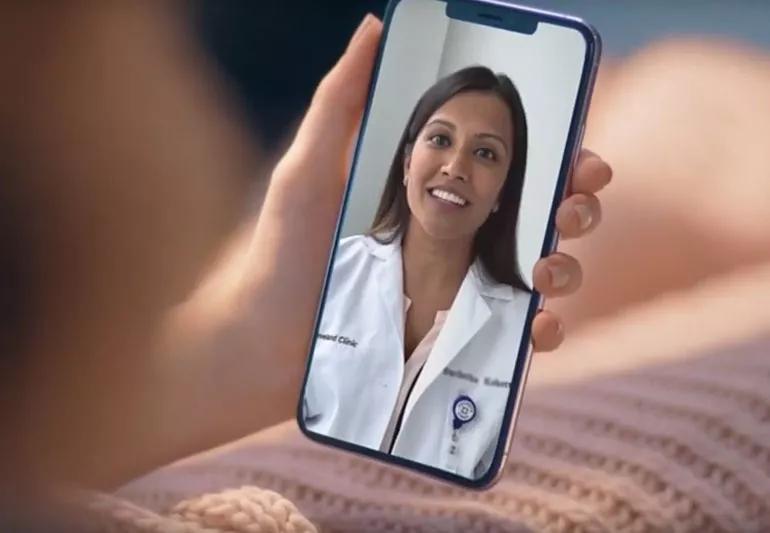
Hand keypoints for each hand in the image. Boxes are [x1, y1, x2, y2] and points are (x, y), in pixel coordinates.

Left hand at [249, 14, 611, 361]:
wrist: (263, 346)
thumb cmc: (281, 255)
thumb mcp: (309, 170)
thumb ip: (340, 101)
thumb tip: (374, 26)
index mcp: (435, 195)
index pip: (512, 168)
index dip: (557, 157)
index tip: (577, 153)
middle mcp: (457, 239)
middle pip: (542, 217)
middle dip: (577, 206)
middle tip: (570, 208)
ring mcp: (459, 292)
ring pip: (545, 275)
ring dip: (569, 266)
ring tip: (548, 270)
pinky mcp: (457, 342)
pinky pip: (518, 338)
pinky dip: (545, 331)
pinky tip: (539, 325)